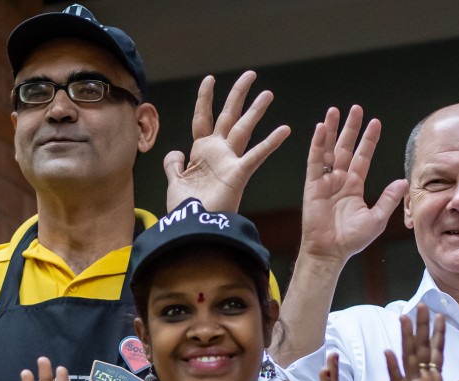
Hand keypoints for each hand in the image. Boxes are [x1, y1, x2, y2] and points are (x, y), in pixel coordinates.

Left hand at [164, 71, 290, 211]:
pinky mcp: (239, 174)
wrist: (192, 228)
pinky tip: (284, 129)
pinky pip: (257, 154)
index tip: (211, 79)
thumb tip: (175, 151)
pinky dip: (271, 142)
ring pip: (243, 128)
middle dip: (238, 94)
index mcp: (202, 152)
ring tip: (268, 93)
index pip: (203, 118)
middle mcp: (218, 152)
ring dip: (255, 110)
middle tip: (251, 75)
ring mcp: (230, 161)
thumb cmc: (184, 209)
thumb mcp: (175, 181)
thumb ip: (173, 164)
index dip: (205, 98)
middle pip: (228, 115)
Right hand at [300, 105, 407, 262]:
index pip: (363, 157)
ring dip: (332, 130)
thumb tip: (404, 182)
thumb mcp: (377, 218)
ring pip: (329, 150)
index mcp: (354, 186)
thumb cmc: (352, 239)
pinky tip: (320, 128)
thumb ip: (388, 198)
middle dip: (351, 128)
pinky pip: (315, 161)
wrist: (331, 251)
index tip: (375, 123)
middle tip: (356, 109)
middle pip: (346, 148)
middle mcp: (340, 180)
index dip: (369, 140)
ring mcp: (325, 181)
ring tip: (334, 111)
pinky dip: (317, 145)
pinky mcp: (312, 185)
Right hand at [385, 304, 458, 380]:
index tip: (440, 315)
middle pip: (422, 349)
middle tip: (422, 305)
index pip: (436, 353)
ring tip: (403, 318)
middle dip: (422, 327)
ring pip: (409, 359)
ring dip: (406, 338)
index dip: (438, 335)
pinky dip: (393, 368)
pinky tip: (387, 353)